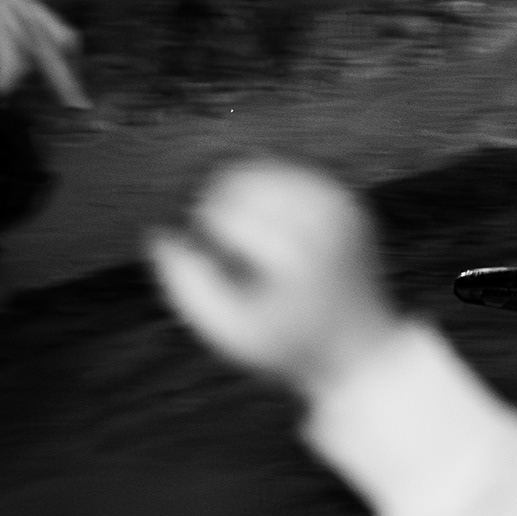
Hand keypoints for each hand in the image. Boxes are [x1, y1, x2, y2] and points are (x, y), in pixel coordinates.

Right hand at [148, 159, 398, 401]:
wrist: (357, 347)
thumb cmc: (286, 342)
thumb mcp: (230, 331)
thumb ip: (187, 288)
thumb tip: (159, 235)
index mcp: (298, 258)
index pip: (226, 214)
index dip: (204, 230)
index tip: (213, 258)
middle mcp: (324, 225)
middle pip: (244, 182)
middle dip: (220, 204)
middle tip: (227, 246)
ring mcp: (340, 208)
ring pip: (264, 169)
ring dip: (239, 192)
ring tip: (243, 234)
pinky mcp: (346, 201)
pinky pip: (288, 173)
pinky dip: (265, 188)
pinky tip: (262, 218)